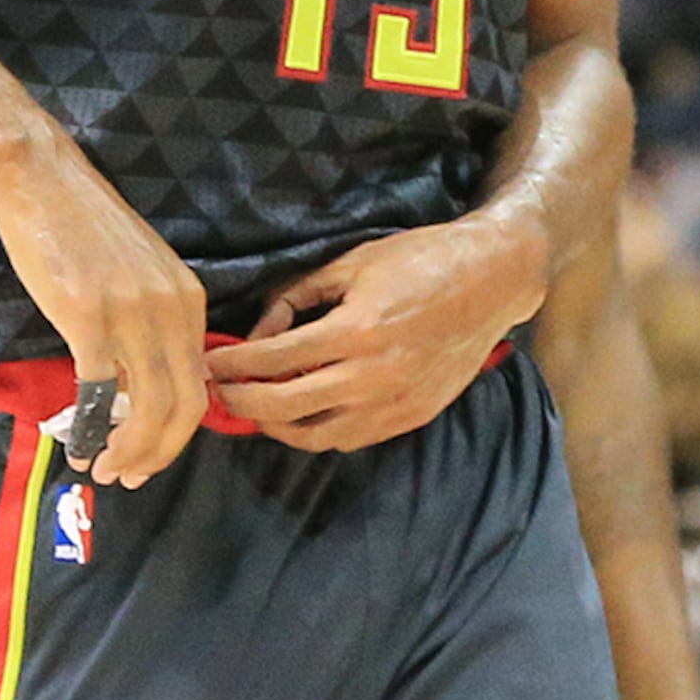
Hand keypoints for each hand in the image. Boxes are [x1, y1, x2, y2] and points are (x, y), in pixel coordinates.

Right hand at [0, 146, 209, 486]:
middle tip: (127, 477)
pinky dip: (91, 425)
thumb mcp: (138, 270)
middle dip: (157, 454)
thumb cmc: (79, 221)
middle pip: (184, 407)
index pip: (198, 386)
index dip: (174, 434)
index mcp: (187, 300)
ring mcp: (131, 313)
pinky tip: (76, 440)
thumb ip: (152, 317)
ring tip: (101, 467)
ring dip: (127, 450)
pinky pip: (100, 388)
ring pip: (148, 407)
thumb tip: (142, 378)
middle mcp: (171, 310)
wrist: (39, 177)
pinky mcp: (87, 316)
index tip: (146, 456)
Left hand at [207, 215, 546, 452]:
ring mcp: (397, 402)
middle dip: (242, 402)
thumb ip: (296, 298)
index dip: (233, 364)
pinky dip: (318, 432)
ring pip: (318, 436)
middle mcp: (375, 376)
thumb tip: (260, 332)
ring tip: (254, 406)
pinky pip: (353, 438)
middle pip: (286, 407)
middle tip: (218, 391)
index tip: (208, 362)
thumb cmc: (418, 260)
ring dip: (277, 426)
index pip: (273, 360)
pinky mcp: (415, 416)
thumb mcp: (348, 264)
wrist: (492, 280)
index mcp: (356, 331)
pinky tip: (301, 414)